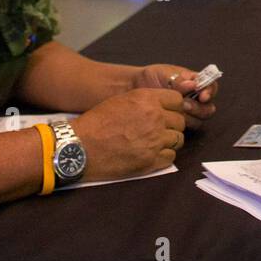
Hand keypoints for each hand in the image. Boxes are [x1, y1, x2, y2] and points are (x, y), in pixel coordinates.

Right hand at [70, 88, 185, 180]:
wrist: (80, 147)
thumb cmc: (97, 123)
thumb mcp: (122, 101)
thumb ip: (146, 101)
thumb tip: (163, 106)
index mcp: (147, 99)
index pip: (178, 100)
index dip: (173, 107)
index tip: (167, 112)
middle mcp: (155, 118)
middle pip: (180, 121)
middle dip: (172, 125)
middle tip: (159, 130)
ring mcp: (155, 141)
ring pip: (178, 139)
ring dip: (169, 141)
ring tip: (154, 142)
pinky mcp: (151, 161)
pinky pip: (171, 157)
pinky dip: (163, 156)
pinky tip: (150, 154)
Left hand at [136, 64, 217, 128]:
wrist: (134, 88)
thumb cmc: (151, 77)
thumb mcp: (164, 74)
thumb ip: (179, 80)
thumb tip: (192, 85)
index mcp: (194, 82)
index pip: (211, 86)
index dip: (210, 91)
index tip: (202, 95)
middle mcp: (194, 98)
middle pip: (208, 107)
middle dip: (199, 108)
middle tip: (185, 105)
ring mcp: (187, 112)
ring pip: (199, 120)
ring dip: (190, 116)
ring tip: (176, 110)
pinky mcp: (178, 123)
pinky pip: (186, 128)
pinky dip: (180, 125)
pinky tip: (169, 118)